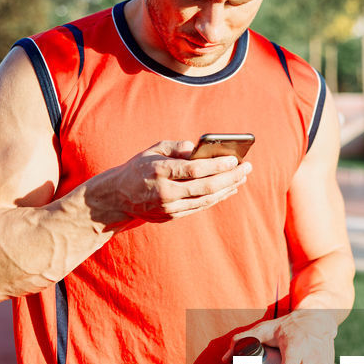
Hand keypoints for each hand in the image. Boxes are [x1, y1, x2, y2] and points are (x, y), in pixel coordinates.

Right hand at [90, 139, 250, 226]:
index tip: (234, 159)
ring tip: (242, 178)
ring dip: (227, 189)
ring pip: (205, 200)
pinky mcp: (171, 216)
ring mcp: (168, 207)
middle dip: (229, 177)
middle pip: (205, 187)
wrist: (117, 197)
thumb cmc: (138, 168)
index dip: (217, 165)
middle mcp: (165, 192)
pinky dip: (216, 198)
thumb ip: (176, 147)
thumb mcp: (153, 150)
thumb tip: (200, 148)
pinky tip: (228, 190)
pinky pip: (199, 207)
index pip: (194, 170)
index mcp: (159, 171)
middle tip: (246, 168)